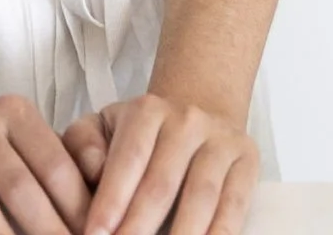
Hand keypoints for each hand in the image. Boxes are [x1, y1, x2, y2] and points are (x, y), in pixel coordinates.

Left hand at [62, 96, 258, 234]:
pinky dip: (219, 234)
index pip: (128, 160)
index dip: (111, 202)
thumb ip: (85, 143)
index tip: (95, 234)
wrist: (198, 111)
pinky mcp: (247, 162)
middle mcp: (187, 120)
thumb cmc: (141, 134)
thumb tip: (92, 171)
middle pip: (162, 184)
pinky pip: (234, 206)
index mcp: (147, 110)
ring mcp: (221, 140)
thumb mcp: (104, 125)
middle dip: (139, 227)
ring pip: (201, 197)